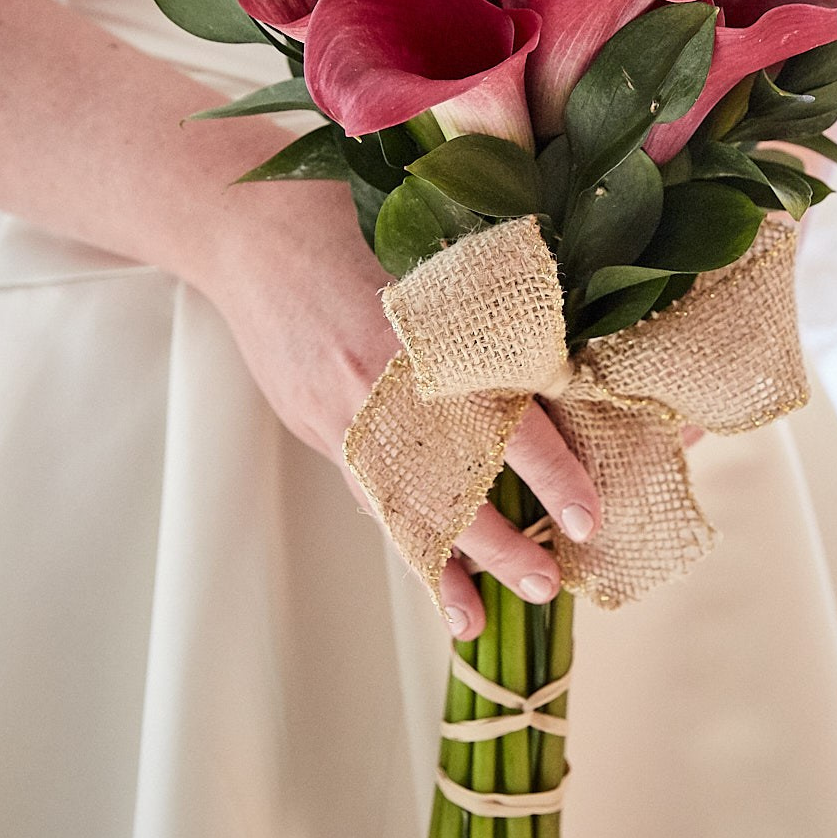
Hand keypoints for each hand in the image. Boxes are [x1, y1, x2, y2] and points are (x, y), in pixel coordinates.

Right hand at [196, 178, 598, 639]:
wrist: (249, 228)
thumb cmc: (354, 222)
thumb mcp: (436, 252)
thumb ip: (489, 314)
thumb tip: (568, 369)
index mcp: (430, 331)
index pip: (505, 417)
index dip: (551, 473)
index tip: (587, 515)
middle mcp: (387, 381)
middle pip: (455, 481)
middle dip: (502, 544)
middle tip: (548, 585)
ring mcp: (344, 410)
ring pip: (405, 503)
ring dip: (448, 562)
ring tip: (482, 616)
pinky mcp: (317, 424)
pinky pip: (369, 493)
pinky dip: (401, 539)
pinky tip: (429, 580)